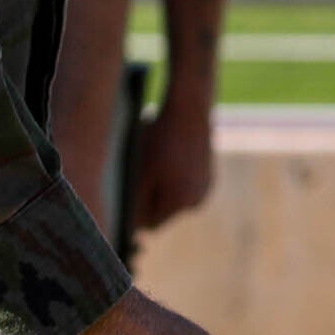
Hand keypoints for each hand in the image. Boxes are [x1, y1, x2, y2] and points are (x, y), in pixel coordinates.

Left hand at [130, 85, 217, 235]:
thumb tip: (131, 228)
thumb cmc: (160, 137)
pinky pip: (184, 185)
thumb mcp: (141, 171)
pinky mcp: (208, 175)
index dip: (136, 212)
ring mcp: (205, 188)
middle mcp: (197, 201)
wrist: (190, 107)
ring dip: (162, 187)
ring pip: (174, 198)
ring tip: (155, 161)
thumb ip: (136, 203)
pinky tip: (167, 155)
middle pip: (163, 211)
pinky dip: (174, 176)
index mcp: (181, 203)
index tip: (127, 194)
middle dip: (150, 198)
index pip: (151, 224)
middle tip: (140, 172)